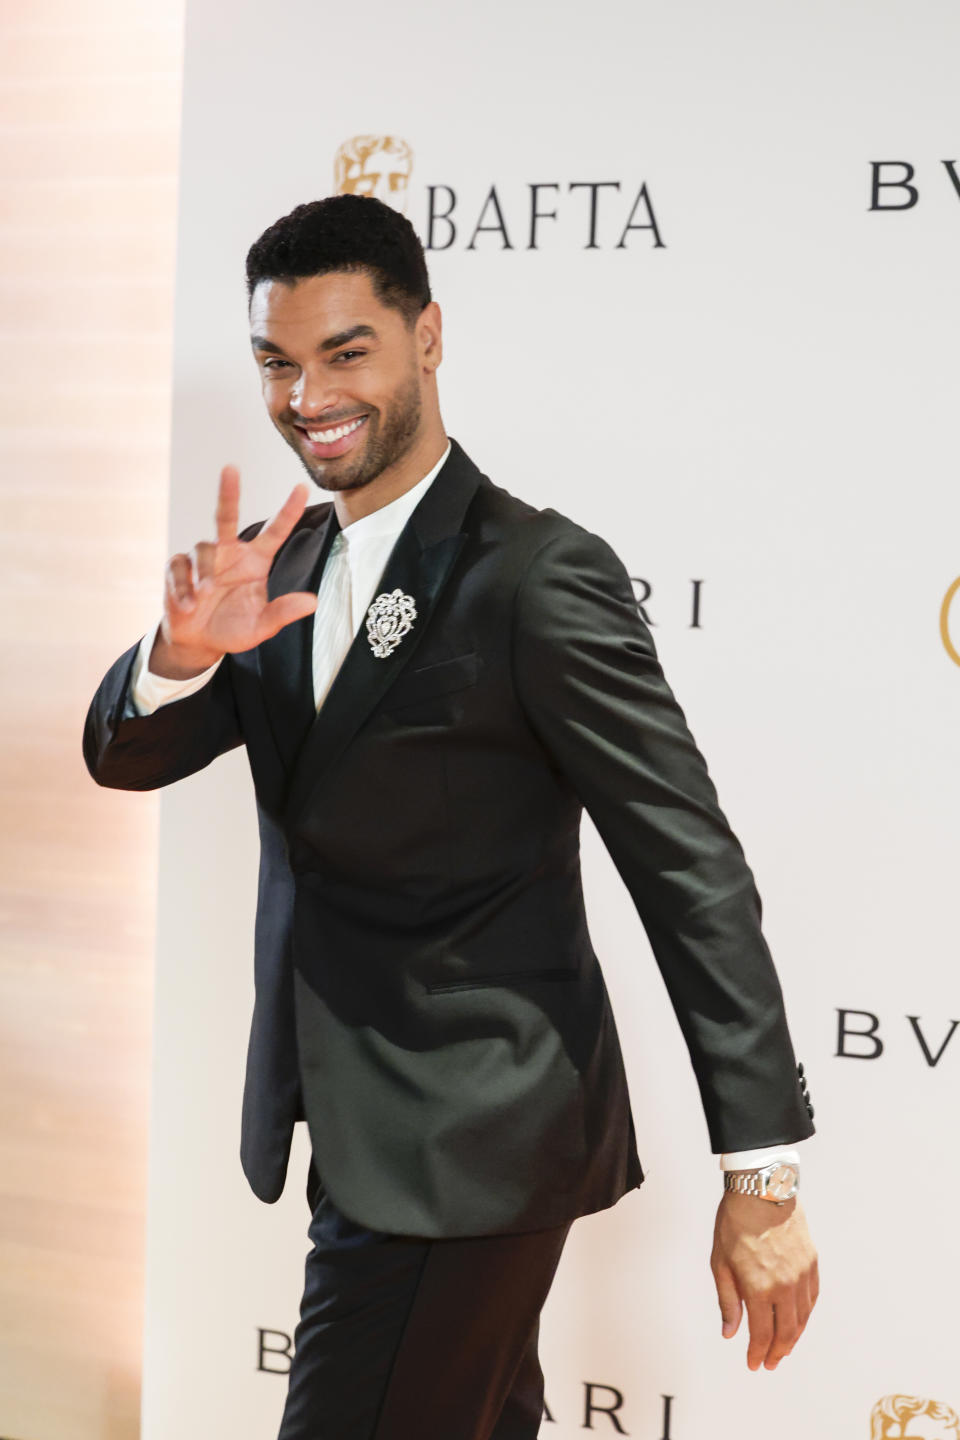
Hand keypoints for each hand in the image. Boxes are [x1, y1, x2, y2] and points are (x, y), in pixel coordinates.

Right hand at [152, 466, 317, 677]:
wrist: (198, 642)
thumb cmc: (233, 629)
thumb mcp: (261, 626)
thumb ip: (282, 613)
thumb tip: (312, 602)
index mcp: (255, 561)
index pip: (274, 532)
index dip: (288, 511)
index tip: (302, 488)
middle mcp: (229, 552)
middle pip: (226, 515)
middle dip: (229, 491)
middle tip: (231, 467)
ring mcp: (202, 558)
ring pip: (202, 549)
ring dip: (204, 572)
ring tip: (205, 594)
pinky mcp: (178, 568)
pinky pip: (179, 568)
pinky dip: (183, 587)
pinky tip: (188, 605)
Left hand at [710, 1192, 818, 1370]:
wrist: (762, 1189)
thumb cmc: (734, 1223)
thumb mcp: (720, 1263)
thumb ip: (728, 1301)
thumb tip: (730, 1333)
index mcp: (759, 1288)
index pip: (762, 1334)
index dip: (758, 1353)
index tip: (754, 1364)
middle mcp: (785, 1286)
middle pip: (786, 1332)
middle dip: (777, 1352)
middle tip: (770, 1363)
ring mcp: (801, 1275)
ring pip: (802, 1318)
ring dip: (793, 1337)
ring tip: (783, 1348)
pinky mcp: (811, 1263)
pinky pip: (812, 1298)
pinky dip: (805, 1315)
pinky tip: (798, 1321)